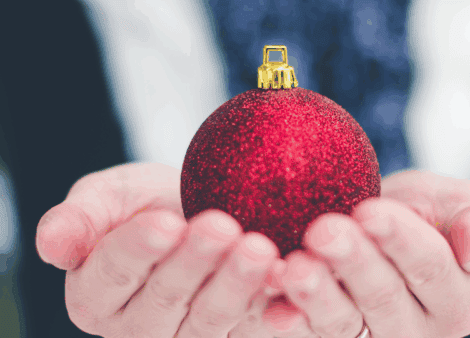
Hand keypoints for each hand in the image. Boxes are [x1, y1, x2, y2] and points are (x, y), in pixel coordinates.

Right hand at [35, 162, 283, 337]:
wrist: (197, 212)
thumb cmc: (148, 202)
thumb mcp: (108, 197)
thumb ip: (80, 218)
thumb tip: (52, 243)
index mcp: (97, 295)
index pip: (113, 274)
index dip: (137, 249)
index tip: (165, 221)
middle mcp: (139, 326)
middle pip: (165, 299)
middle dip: (195, 262)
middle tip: (222, 226)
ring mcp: (188, 336)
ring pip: (210, 318)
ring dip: (236, 285)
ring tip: (259, 249)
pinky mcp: (233, 333)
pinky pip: (252, 327)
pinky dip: (273, 312)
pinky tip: (291, 291)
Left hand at [261, 170, 469, 337]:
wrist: (376, 227)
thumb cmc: (422, 214)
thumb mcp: (459, 206)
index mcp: (458, 297)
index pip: (431, 267)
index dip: (400, 240)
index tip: (368, 211)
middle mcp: (418, 329)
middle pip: (384, 297)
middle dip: (353, 261)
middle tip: (323, 230)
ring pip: (345, 323)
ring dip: (318, 296)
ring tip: (295, 268)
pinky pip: (313, 335)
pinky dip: (292, 322)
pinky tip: (273, 308)